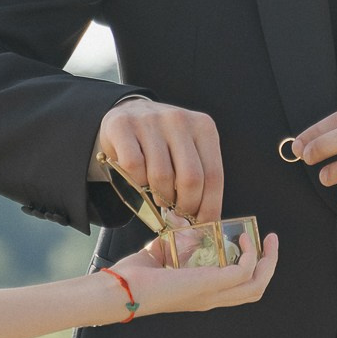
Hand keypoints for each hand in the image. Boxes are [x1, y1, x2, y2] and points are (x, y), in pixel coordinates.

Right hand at [97, 98, 223, 224]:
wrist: (130, 113)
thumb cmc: (164, 142)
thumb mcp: (189, 152)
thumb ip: (200, 179)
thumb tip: (206, 221)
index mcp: (203, 127)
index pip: (214, 175)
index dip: (210, 206)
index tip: (204, 224)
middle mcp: (178, 120)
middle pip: (190, 178)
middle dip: (185, 206)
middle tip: (179, 214)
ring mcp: (150, 121)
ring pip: (161, 176)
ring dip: (160, 197)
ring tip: (160, 197)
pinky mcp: (123, 126)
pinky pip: (134, 167)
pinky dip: (136, 181)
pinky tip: (140, 180)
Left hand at [107, 229, 279, 316]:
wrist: (122, 288)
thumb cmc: (135, 277)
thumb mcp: (162, 256)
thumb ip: (173, 245)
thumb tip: (178, 224)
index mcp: (202, 295)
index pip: (238, 290)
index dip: (252, 269)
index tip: (252, 244)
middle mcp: (211, 299)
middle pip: (255, 290)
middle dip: (269, 264)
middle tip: (270, 242)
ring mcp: (212, 294)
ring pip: (256, 284)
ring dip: (268, 260)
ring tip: (266, 239)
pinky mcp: (210, 283)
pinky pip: (245, 270)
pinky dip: (250, 253)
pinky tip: (243, 238)